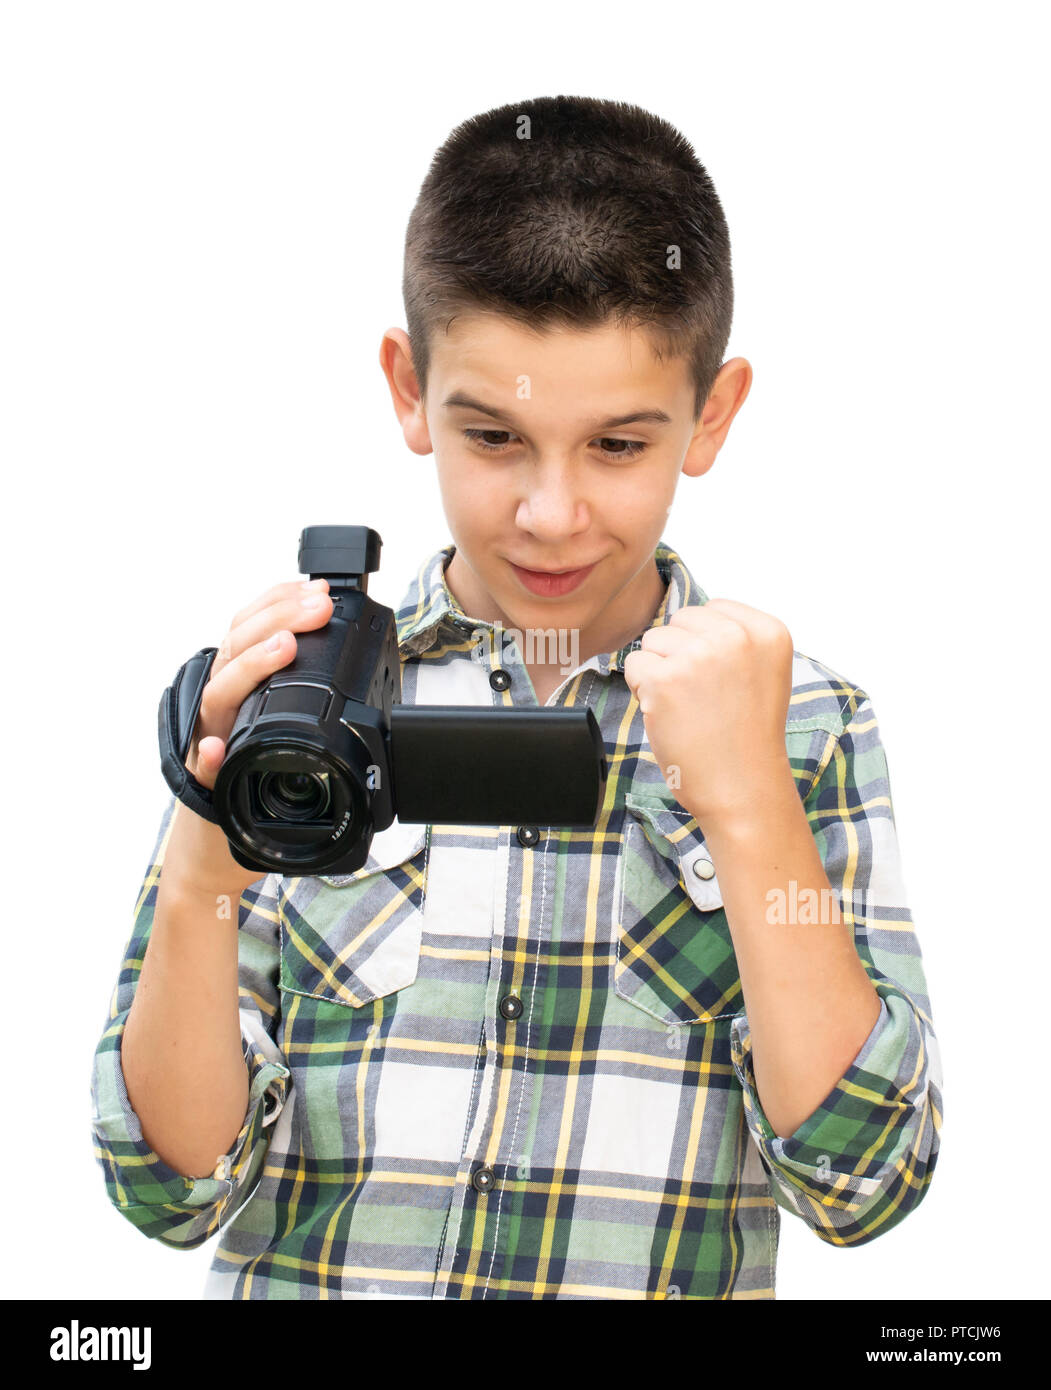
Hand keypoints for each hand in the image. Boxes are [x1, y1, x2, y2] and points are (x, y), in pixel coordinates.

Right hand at [161, 576, 333, 899]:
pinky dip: (212, 756)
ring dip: (250, 666)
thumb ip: (301, 697)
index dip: (278, 602)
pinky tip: (220, 748)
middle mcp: (221, 708)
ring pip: (220, 696)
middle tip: (316, 605)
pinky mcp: (207, 785)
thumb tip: (358, 662)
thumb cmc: (252, 784)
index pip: (250, 629)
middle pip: (235, 649)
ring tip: (283, 647)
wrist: (216, 849)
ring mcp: (210, 743)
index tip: (315, 587)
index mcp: (240, 688)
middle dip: (278, 619)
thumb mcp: (280, 728)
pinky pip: (206, 769)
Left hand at [622, 598, 794, 830]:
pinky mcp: (665, 679)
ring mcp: (700, 656)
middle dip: (679, 654)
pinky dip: (641, 690)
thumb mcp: (761, 673)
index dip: (704, 644)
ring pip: (653, 640)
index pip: (712, 610)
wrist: (743, 788)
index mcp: (767, 632)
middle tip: (701, 696)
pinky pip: (634, 665)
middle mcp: (737, 637)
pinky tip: (668, 714)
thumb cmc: (746, 737)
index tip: (721, 680)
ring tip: (686, 706)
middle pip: (679, 621)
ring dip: (659, 671)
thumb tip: (682, 619)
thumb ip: (734, 639)